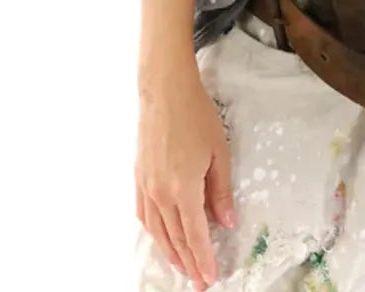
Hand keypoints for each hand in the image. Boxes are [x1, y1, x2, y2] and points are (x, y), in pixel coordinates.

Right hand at [136, 67, 235, 290]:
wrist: (165, 91)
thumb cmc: (196, 116)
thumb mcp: (219, 152)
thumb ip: (221, 191)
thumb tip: (226, 221)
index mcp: (183, 188)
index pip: (194, 234)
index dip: (203, 258)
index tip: (210, 277)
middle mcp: (160, 193)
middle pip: (175, 237)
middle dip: (188, 262)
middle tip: (198, 280)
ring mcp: (146, 186)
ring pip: (157, 230)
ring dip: (170, 252)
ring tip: (181, 266)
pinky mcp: (138, 177)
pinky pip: (144, 214)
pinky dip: (154, 232)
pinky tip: (160, 237)